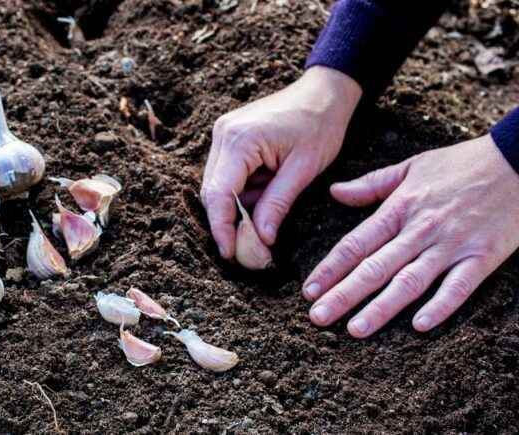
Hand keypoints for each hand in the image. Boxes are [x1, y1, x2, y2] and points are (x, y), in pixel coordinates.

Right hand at [201, 66, 361, 259]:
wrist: (324, 92)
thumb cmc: (320, 125)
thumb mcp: (303, 170)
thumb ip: (277, 204)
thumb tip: (261, 240)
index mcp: (239, 140)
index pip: (218, 194)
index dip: (221, 228)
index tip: (230, 254)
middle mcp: (223, 135)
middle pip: (212, 192)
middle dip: (228, 223)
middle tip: (248, 250)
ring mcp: (223, 134)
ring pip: (218, 186)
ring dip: (237, 208)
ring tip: (264, 222)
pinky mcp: (230, 138)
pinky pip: (227, 175)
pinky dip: (242, 193)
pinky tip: (263, 197)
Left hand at [304, 135, 518, 336]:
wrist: (518, 159)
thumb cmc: (461, 164)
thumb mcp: (411, 167)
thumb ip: (371, 184)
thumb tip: (334, 192)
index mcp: (399, 209)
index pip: (355, 244)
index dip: (330, 268)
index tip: (309, 290)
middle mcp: (420, 230)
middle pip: (374, 267)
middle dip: (343, 295)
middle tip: (317, 318)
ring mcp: (451, 245)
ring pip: (409, 281)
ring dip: (381, 307)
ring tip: (355, 329)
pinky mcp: (482, 256)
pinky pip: (459, 286)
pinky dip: (440, 306)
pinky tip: (419, 326)